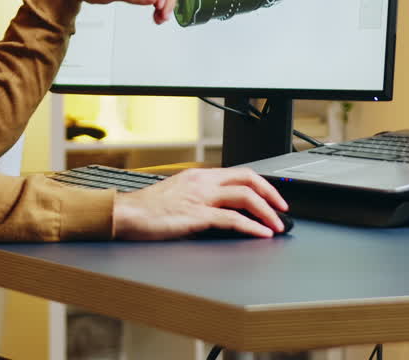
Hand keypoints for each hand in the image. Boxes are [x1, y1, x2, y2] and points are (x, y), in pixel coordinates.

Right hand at [112, 168, 288, 239]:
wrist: (125, 214)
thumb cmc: (147, 210)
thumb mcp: (178, 196)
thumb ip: (201, 198)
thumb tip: (223, 210)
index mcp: (200, 176)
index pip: (240, 173)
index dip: (261, 185)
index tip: (273, 197)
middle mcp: (203, 182)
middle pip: (248, 179)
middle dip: (271, 194)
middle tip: (284, 209)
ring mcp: (200, 197)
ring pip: (245, 196)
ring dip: (267, 212)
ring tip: (277, 226)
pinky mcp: (196, 215)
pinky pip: (232, 219)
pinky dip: (251, 226)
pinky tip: (260, 234)